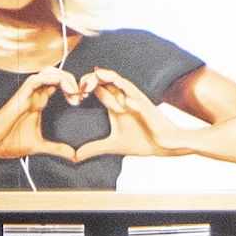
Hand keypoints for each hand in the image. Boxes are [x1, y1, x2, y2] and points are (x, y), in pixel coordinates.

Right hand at [0, 66, 77, 163]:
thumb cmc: (7, 143)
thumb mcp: (40, 146)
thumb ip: (57, 149)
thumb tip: (73, 156)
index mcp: (38, 104)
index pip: (57, 87)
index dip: (72, 89)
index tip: (81, 99)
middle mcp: (34, 96)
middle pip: (56, 76)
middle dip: (72, 81)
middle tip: (82, 94)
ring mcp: (28, 94)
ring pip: (49, 73)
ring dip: (65, 78)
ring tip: (75, 90)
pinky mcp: (21, 95)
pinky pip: (38, 78)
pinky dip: (54, 79)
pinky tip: (65, 88)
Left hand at [80, 71, 205, 160]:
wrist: (163, 145)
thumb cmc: (142, 141)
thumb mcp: (112, 146)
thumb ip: (94, 148)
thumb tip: (76, 157)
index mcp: (116, 104)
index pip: (98, 88)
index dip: (83, 88)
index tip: (72, 96)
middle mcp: (123, 97)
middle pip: (104, 79)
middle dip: (89, 79)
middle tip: (77, 88)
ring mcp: (133, 98)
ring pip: (116, 79)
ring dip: (102, 77)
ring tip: (90, 80)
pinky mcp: (143, 101)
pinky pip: (131, 90)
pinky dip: (122, 88)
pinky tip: (112, 89)